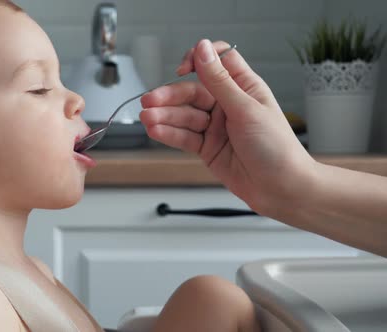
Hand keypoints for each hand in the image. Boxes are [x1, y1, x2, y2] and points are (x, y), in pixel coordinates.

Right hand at [140, 39, 314, 213]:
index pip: (217, 62)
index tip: (184, 68)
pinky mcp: (207, 148)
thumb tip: (203, 49)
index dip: (198, 61)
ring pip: (184, 116)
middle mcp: (228, 105)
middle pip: (192, 92)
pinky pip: (183, 137)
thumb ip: (219, 81)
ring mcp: (216, 127)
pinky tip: (155, 130)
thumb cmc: (276, 149)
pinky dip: (168, 133)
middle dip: (170, 97)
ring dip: (164, 117)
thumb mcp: (246, 109)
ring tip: (147, 119)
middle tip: (150, 101)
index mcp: (243, 88)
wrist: (281, 189)